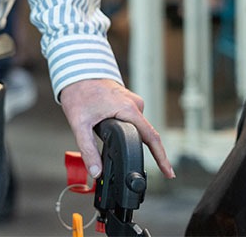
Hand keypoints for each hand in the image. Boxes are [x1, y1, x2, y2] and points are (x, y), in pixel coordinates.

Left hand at [58, 78, 174, 179]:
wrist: (75, 72)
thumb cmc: (79, 92)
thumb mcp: (80, 125)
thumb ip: (88, 150)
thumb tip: (96, 171)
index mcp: (129, 109)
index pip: (152, 137)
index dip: (161, 158)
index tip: (170, 173)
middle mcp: (135, 104)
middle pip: (147, 134)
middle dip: (147, 152)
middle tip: (149, 169)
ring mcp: (133, 101)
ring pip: (139, 127)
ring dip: (134, 139)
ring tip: (123, 147)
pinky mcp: (127, 100)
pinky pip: (134, 119)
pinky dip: (131, 129)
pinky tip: (119, 133)